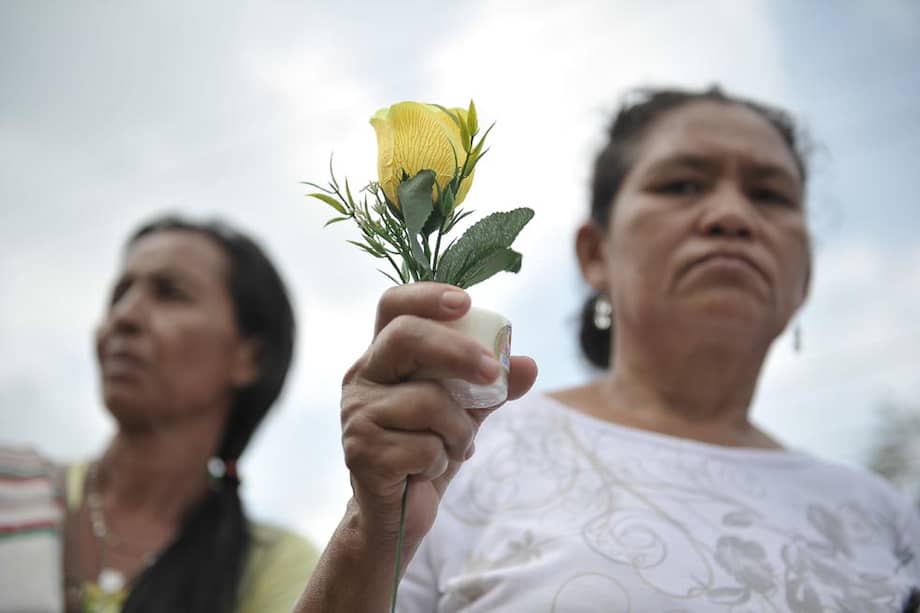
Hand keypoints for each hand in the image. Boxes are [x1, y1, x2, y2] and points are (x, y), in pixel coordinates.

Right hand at [341, 282, 537, 550]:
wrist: (396, 515)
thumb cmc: (426, 451)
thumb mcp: (465, 412)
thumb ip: (491, 386)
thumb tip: (528, 365)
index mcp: (383, 358)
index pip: (392, 306)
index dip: (426, 295)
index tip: (466, 302)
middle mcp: (362, 378)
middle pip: (405, 337)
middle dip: (457, 351)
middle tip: (493, 371)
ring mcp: (357, 414)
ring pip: (427, 400)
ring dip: (459, 429)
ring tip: (456, 446)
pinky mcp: (362, 452)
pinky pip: (424, 446)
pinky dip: (441, 460)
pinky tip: (428, 470)